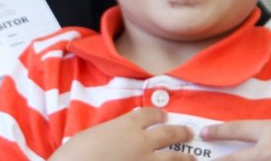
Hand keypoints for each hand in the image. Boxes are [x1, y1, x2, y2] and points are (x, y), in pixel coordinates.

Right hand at [49, 107, 195, 159]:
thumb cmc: (77, 153)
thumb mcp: (96, 134)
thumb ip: (114, 133)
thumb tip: (120, 138)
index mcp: (127, 125)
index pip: (150, 114)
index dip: (159, 114)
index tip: (163, 116)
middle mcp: (142, 142)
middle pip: (169, 134)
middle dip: (181, 133)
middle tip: (189, 133)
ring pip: (174, 158)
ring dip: (185, 158)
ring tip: (192, 159)